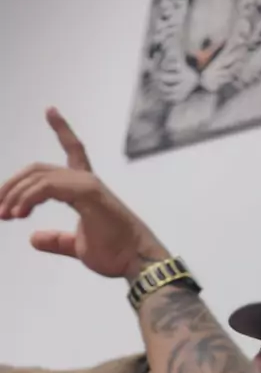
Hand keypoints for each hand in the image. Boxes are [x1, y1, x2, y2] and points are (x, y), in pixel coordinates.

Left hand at [0, 108, 167, 279]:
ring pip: (39, 176)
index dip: (62, 130)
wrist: (136, 262)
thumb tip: (34, 238)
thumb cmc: (116, 254)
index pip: (74, 152)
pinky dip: (28, 198)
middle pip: (39, 169)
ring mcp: (87, 185)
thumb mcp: (77, 246)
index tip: (50, 110)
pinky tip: (19, 212)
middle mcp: (87, 181)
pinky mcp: (87, 193)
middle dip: (13, 185)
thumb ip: (56, 239)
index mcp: (86, 190)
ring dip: (15, 194)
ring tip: (5, 214)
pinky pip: (47, 187)